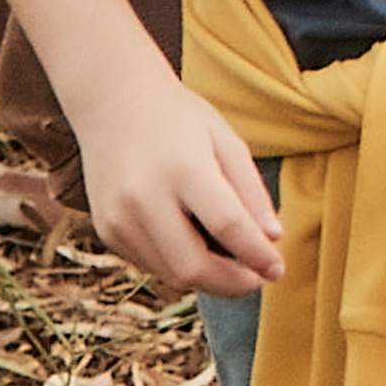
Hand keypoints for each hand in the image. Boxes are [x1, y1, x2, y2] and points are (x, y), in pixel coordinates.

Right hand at [69, 52, 284, 298]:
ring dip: (206, 278)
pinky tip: (191, 243)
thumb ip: (250, 189)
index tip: (278, 268)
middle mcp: (145, 197)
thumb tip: (273, 238)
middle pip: (194, 266)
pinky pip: (150, 264)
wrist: (113, 101)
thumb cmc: (178, 118)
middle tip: (255, 277)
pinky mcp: (107, 230)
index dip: (257, 254)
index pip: (227, 225)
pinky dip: (177, 264)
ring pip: (171, 274)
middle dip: (231, 283)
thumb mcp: (224, 139)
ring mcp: (120, 217)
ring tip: (228, 260)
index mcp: (183, 167)